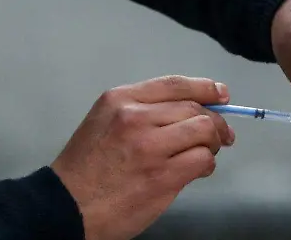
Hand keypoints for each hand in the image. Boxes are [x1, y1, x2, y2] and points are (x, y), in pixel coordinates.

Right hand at [51, 76, 235, 239]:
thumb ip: (142, 111)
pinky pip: (202, 160)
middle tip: (222, 134)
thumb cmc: (86, 167)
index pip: (174, 84)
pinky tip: (199, 169)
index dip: (205, 87)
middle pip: (194, 108)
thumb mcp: (105, 121)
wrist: (67, 206)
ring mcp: (150, 147)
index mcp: (120, 100)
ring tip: (208, 152)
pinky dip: (207, 164)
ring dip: (213, 142)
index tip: (221, 94)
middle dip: (216, 120)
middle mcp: (135, 117)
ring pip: (203, 130)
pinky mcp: (162, 176)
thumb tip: (190, 109)